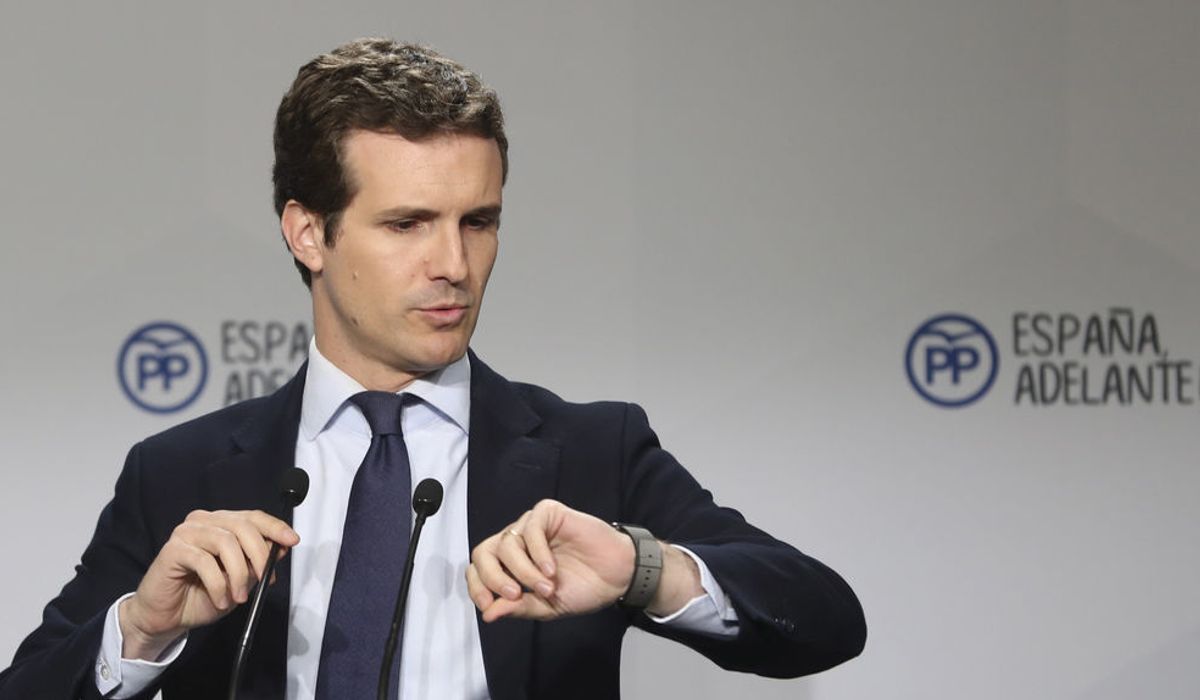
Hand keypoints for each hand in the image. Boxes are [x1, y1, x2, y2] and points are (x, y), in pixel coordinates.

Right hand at [119, 509, 298, 659]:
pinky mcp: (172, 549)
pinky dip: (219, 584)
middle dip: (260, 554)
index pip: (252, 517)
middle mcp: (204, 522)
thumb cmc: (203, 595)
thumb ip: (257, 563)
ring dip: (239, 574)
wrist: (168, 617)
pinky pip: (204, 562)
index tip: (292, 541)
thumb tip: (281, 548)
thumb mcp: (240, 580)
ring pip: (226, 542)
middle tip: (265, 579)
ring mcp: (186, 533)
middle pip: (242, 526)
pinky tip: (221, 600)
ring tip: (240, 597)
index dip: (275, 527)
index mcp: (221, 524)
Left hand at [467, 499, 636, 622]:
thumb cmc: (583, 588)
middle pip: (484, 552)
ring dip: (525, 571)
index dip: (477, 586)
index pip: (478, 568)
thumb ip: (518, 608)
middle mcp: (517, 542)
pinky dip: (537, 552)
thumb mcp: (546, 607)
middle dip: (494, 577)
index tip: (489, 605)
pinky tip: (551, 569)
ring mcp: (531, 525)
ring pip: (507, 543)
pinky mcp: (549, 513)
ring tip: (547, 587)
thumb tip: (488, 613)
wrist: (616, 575)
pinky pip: (531, 528)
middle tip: (515, 595)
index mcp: (510, 564)